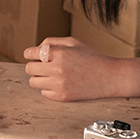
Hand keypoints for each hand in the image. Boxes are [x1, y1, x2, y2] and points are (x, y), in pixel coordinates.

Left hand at [23, 37, 139, 100]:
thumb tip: (36, 49)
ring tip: (51, 74)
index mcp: (60, 53)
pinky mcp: (63, 96)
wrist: (109, 77)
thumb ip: (52, 42)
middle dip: (34, 65)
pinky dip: (48, 88)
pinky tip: (59, 83)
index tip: (32, 55)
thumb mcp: (73, 42)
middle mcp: (57, 69)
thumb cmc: (92, 57)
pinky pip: (44, 92)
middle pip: (29, 69)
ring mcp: (59, 84)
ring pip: (34, 82)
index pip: (31, 53)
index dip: (30, 53)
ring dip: (39, 77)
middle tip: (43, 65)